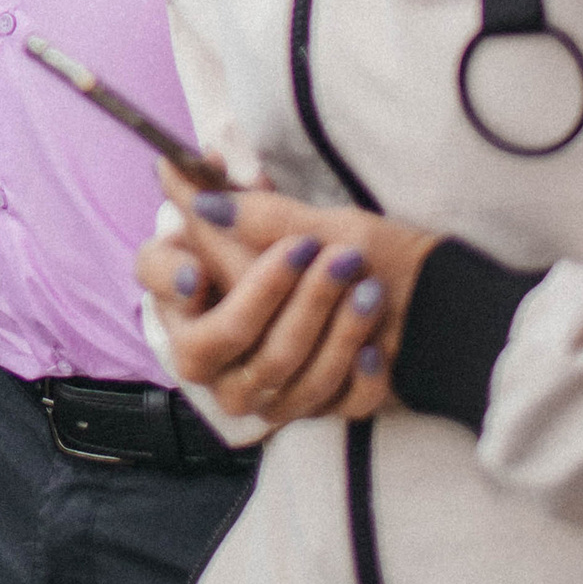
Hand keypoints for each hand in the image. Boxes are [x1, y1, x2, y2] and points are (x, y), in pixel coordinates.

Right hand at [138, 183, 439, 425]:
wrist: (424, 301)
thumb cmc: (351, 253)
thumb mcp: (306, 225)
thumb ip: (248, 208)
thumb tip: (186, 175)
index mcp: (201, 289)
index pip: (157, 277)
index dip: (168, 277)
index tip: (196, 272)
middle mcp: (219, 345)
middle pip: (222, 336)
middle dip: (275, 296)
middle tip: (325, 253)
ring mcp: (263, 385)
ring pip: (278, 370)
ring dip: (328, 327)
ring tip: (366, 287)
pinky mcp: (311, 408)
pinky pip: (326, 401)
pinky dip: (354, 375)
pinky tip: (374, 350)